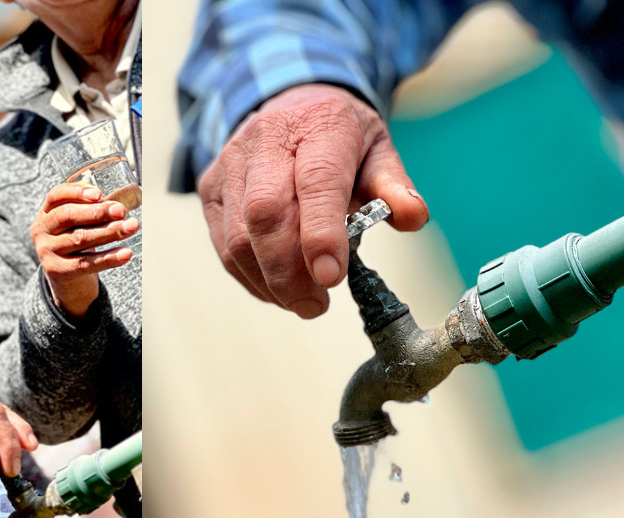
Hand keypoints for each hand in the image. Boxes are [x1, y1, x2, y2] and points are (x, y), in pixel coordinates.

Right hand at [32, 183, 139, 316]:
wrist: (65, 278)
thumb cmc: (77, 239)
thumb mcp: (82, 221)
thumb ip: (103, 206)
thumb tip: (135, 191)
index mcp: (46, 211)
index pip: (56, 195)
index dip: (76, 192)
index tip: (99, 194)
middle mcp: (42, 230)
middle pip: (68, 216)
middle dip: (97, 212)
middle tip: (121, 211)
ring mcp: (46, 251)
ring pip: (79, 239)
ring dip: (108, 232)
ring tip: (132, 227)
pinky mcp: (57, 270)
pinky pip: (85, 264)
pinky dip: (108, 258)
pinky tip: (126, 253)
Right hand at [197, 83, 428, 317]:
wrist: (288, 106)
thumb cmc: (338, 139)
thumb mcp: (377, 150)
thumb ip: (394, 186)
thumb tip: (413, 218)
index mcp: (320, 125)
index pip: (316, 182)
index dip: (320, 234)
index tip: (331, 278)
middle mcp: (267, 138)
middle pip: (265, 213)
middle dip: (288, 271)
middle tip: (314, 305)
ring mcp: (231, 163)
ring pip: (238, 236)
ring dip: (269, 281)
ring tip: (300, 300)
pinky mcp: (210, 187)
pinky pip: (223, 245)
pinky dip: (250, 277)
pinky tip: (276, 288)